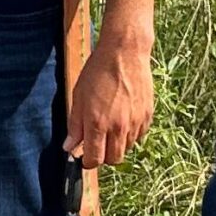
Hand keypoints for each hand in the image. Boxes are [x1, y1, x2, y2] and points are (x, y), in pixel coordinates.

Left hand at [66, 43, 153, 168]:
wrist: (125, 53)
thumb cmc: (98, 71)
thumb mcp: (79, 96)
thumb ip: (75, 125)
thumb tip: (68, 147)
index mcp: (98, 123)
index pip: (94, 159)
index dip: (87, 162)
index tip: (84, 158)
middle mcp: (118, 127)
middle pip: (113, 159)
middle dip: (103, 157)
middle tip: (97, 144)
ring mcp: (135, 122)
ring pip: (127, 149)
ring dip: (117, 145)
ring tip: (109, 128)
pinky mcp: (147, 116)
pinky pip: (139, 136)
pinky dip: (130, 135)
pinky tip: (123, 120)